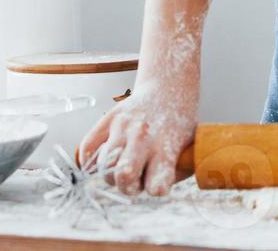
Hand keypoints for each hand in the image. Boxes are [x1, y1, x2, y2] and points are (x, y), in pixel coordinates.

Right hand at [77, 79, 197, 196]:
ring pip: (104, 166)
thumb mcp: (190, 146)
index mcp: (167, 147)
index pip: (157, 183)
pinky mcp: (108, 119)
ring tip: (123, 165)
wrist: (167, 89)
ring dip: (111, 175)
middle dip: (126, 187)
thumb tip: (155, 188)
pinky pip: (87, 147)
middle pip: (123, 175)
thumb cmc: (178, 124)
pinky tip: (104, 161)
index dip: (155, 189)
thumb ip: (177, 171)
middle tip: (134, 180)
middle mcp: (144, 137)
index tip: (157, 185)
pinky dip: (89, 162)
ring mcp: (123, 126)